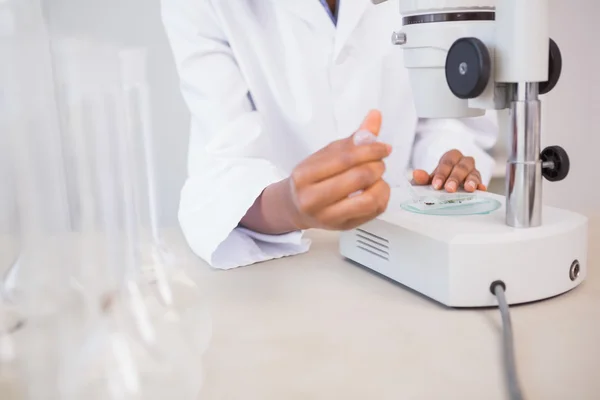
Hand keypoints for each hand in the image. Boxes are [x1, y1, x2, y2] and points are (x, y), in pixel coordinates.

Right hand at [288, 110, 391, 230]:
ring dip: (381, 184)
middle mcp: (312, 199)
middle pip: (359, 178)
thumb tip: (375, 116)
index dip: (370, 150)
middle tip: (379, 162)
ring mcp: (327, 217)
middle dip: (377, 166)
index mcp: (304, 175)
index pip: (345, 158)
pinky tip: (376, 189)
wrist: (296, 207)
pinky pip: (373, 212)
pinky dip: (382, 197)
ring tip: (377, 177)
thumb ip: (353, 139)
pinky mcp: (342, 227)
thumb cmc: (312, 178)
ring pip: (368, 199)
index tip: (383, 147)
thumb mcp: (326, 155)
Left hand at [412, 149, 486, 192]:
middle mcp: (464, 162)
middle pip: (461, 167)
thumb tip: (416, 174)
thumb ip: (423, 178)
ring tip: (468, 189)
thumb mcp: (429, 179)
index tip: (436, 186)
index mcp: (451, 157)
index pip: (447, 163)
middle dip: (455, 178)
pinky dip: (481, 185)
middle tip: (450, 189)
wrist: (448, 185)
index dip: (441, 174)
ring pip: (474, 173)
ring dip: (471, 181)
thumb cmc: (439, 180)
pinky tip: (481, 190)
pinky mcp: (479, 181)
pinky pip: (481, 182)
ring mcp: (473, 171)